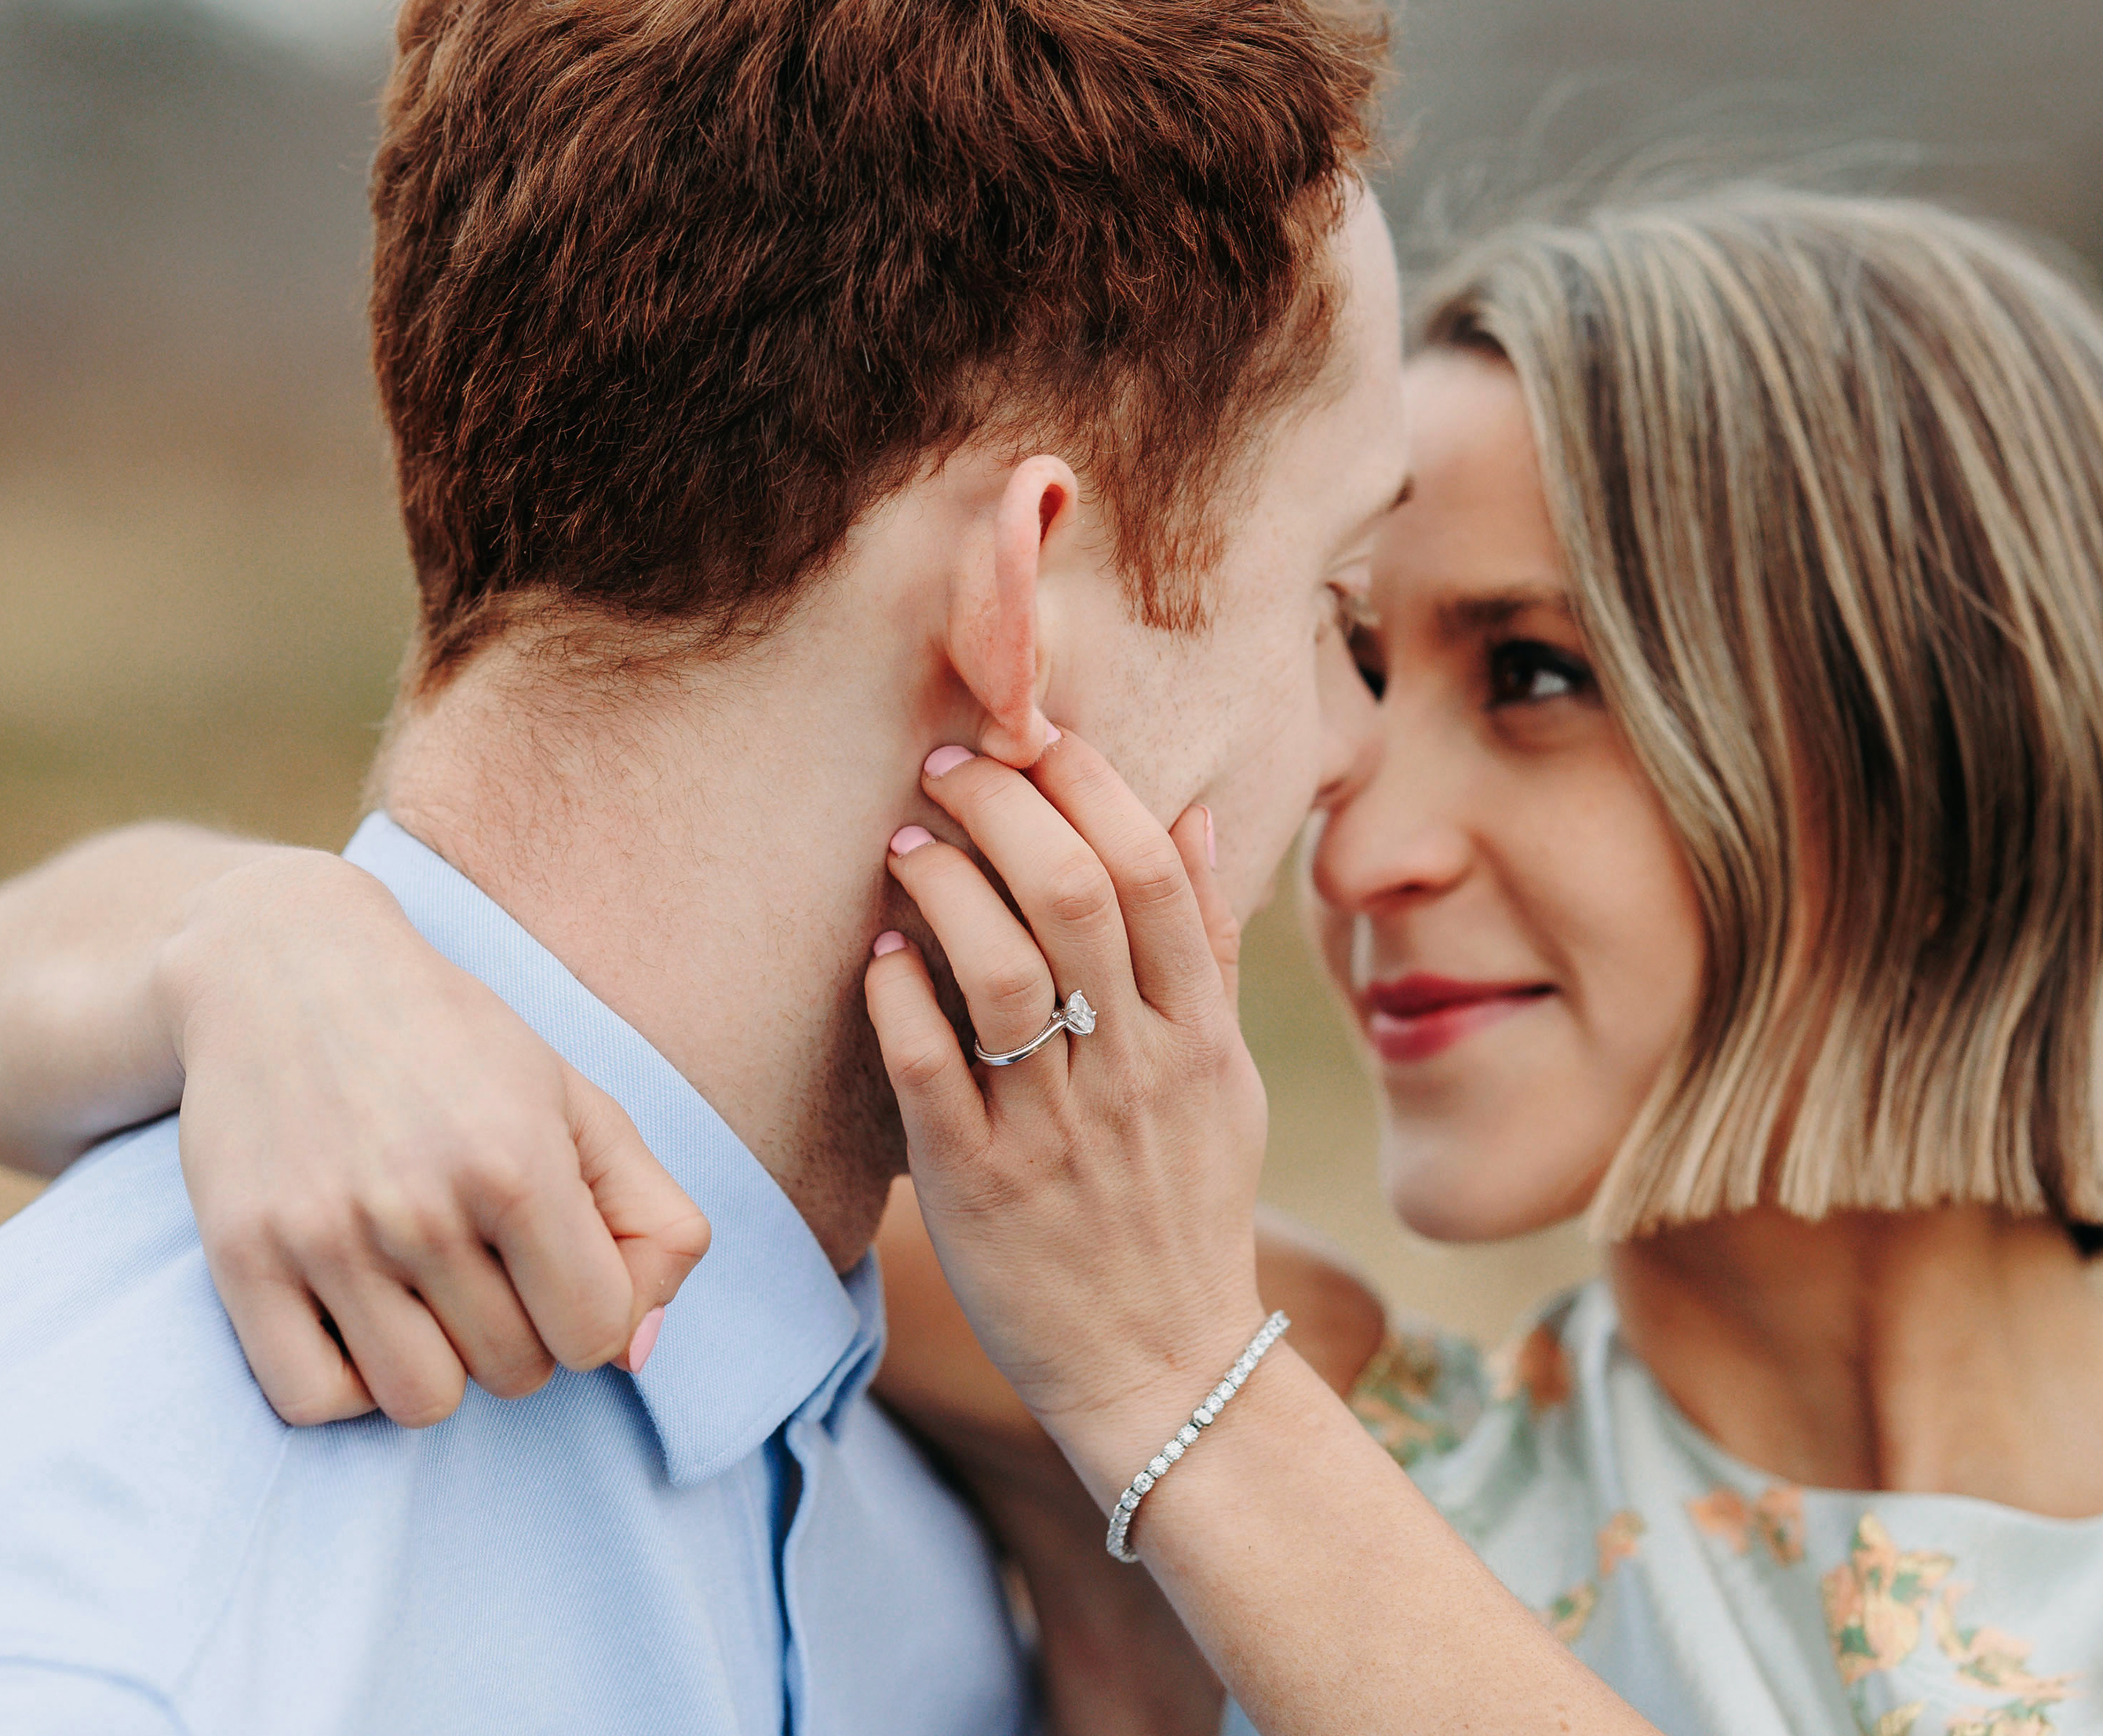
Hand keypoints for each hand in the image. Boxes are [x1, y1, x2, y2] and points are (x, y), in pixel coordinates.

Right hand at [157, 851, 711, 1425]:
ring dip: (441, 1365)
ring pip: (421, 1403)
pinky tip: (361, 1316)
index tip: (565, 1270)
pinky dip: (349, 1382)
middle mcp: (420, 1205)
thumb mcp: (580, 1104)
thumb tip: (637, 1356)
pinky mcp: (239, 1257)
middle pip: (515, 1372)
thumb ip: (651, 1222)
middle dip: (521, 1333)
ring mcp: (322, 1237)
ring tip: (428, 1292)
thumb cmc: (457, 1045)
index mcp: (518, 1161)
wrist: (288, 969)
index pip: (597, 1332)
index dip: (597, 1315)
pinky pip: (315, 1400)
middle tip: (489, 1262)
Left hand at [863, 734, 1268, 1502]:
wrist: (1162, 1365)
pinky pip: (929, 1069)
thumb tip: (1194, 817)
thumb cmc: (1184, 1207)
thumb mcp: (1225, 1075)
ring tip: (907, 845)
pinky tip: (877, 956)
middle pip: (1075, 895)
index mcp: (1197, 1034)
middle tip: (946, 765)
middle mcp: (1133, 1070)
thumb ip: (1208, 946)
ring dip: (943, 887)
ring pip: (999, 970)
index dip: (1086, 785)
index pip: (1149, 871)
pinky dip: (896, 996)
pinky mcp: (978, 1185)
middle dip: (1004, 806)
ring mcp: (1056, 1128)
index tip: (1032, 737)